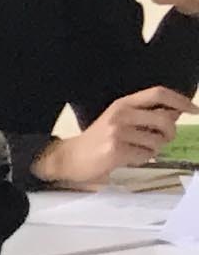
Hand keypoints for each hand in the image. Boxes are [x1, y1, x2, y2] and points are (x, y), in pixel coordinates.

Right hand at [34, 86, 193, 184]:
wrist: (68, 158)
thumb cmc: (97, 140)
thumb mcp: (119, 121)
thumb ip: (145, 116)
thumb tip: (175, 113)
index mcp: (123, 104)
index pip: (158, 94)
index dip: (180, 100)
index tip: (194, 110)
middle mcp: (121, 114)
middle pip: (164, 119)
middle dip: (170, 133)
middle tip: (163, 140)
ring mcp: (118, 132)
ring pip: (157, 141)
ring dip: (153, 149)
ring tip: (136, 151)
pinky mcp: (116, 150)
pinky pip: (146, 155)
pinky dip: (142, 160)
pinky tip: (128, 159)